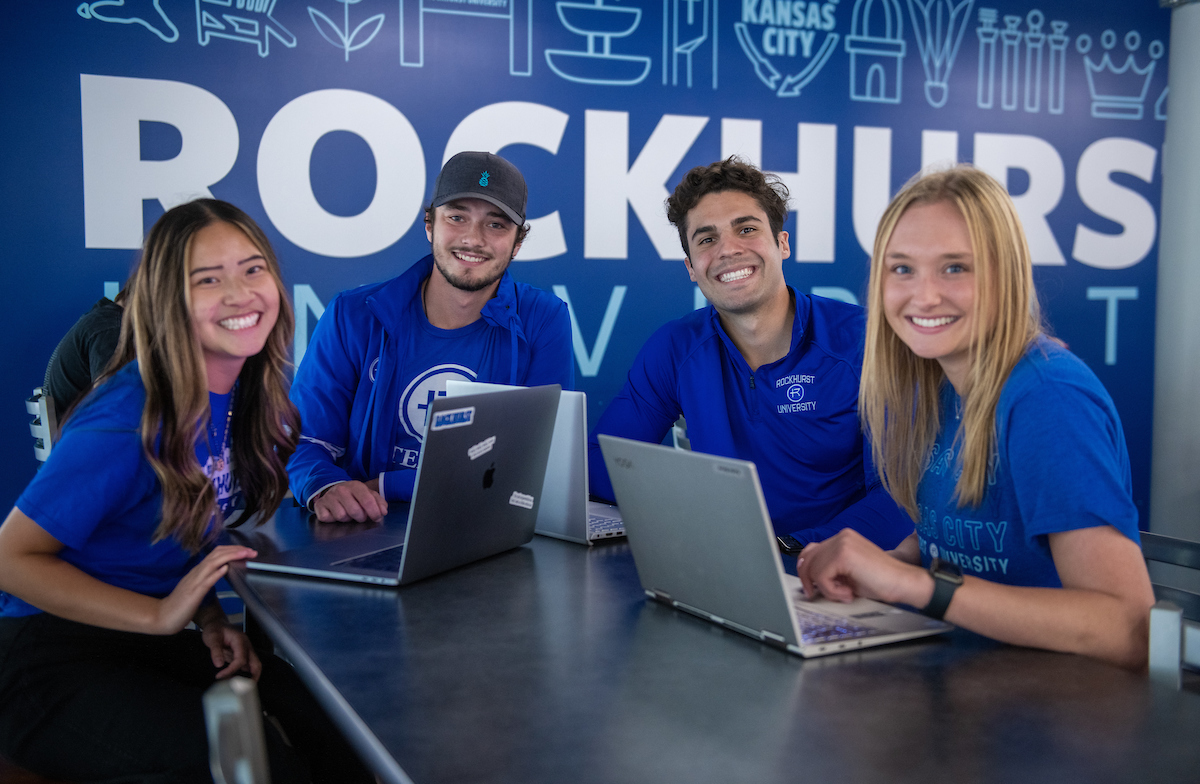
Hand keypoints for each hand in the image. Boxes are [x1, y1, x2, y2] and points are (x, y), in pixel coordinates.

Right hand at [151, 545, 256, 634]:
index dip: (232, 550)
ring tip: (244, 553)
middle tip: (252, 550)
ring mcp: (194, 582)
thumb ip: (208, 577)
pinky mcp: (193, 593)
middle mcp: (196, 573)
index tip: (247, 550)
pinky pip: (206, 581)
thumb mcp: (197, 588)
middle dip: (236, 550)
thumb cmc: (180, 604)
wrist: (162, 616)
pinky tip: (226, 568)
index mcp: (198, 571)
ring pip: (213, 563)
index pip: (216, 554)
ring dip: (230, 556)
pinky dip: (216, 573)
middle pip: (217, 554)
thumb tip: (223, 568)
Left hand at [200, 621, 261, 680]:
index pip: (241, 659)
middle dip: (253, 676)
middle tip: (244, 689)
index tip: (219, 676)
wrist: (216, 624)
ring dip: (249, 677)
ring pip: (254, 665)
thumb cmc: (214, 629)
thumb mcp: (212, 638)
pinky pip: (247, 665)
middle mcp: (247, 646)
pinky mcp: (243, 654)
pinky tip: (235, 679)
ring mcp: (246, 650)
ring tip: (238, 686)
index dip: (232, 670)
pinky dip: (244, 674)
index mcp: (240, 640)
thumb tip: (219, 665)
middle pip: (256, 663)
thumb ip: (216, 651)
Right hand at [313, 481, 386, 522]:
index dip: (374, 512)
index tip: (377, 518)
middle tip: (360, 516)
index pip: (367, 500)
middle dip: (360, 517)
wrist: (333, 491)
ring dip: (347, 519)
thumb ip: (379, 502)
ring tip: (347, 513)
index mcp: (356, 486)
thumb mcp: (368, 495)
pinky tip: (335, 513)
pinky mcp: (319, 505)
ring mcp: (329, 497)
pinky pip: (328, 518)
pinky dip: (332, 519)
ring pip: (341, 516)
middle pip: (355, 511)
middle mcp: (341, 489)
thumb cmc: (354, 496)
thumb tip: (383, 511)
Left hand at [796, 528, 930, 606]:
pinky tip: (848, 593)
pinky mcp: (843, 554)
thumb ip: (830, 569)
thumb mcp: (848, 573)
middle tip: (816, 594)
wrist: (902, 582)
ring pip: (813, 568)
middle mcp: (842, 536)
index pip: (812, 550)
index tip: (810, 586)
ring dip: (826, 588)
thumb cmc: (880, 581)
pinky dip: (832, 590)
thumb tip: (808, 578)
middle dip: (809, 579)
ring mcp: (842, 543)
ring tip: (844, 594)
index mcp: (843, 538)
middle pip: (808, 557)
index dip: (807, 569)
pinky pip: (822, 576)